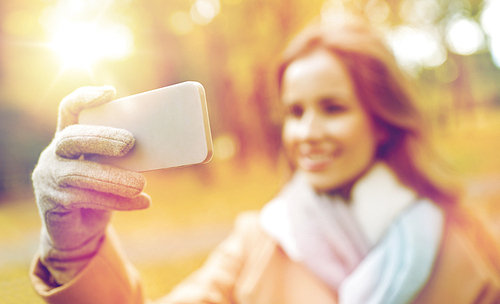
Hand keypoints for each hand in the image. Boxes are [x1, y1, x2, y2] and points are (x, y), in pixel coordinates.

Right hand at [32, 86, 150, 284]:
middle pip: (72, 138)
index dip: (85, 98)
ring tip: (142, 183)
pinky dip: (118, 201)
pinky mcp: (53, 204)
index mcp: (68, 136)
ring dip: (112, 177)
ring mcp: (49, 179)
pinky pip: (87, 200)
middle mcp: (54, 154)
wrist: (80, 231)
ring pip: (78, 174)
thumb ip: (124, 154)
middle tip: (130, 143)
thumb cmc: (102, 190)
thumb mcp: (112, 167)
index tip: (110, 92)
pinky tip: (143, 202)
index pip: (69, 109)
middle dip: (102, 138)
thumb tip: (165, 145)